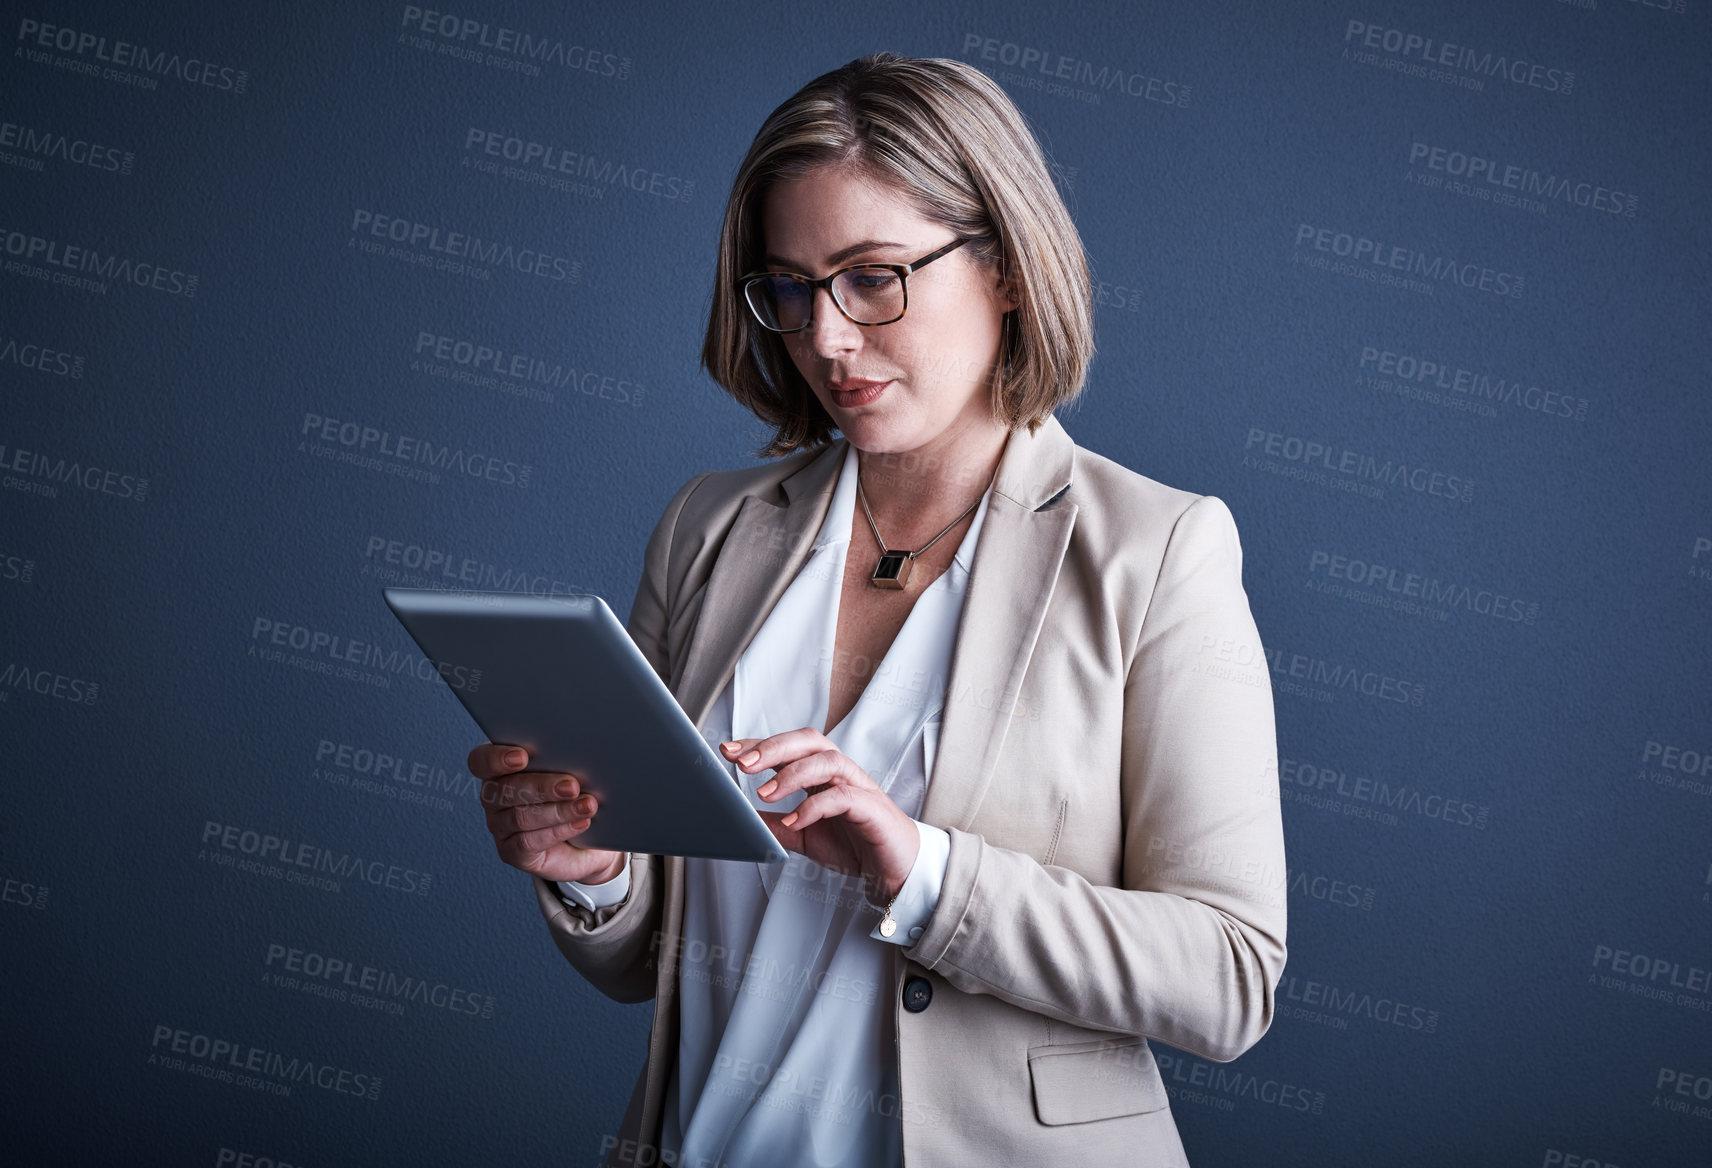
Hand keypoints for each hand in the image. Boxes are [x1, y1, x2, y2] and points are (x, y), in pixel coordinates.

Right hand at [467, 742, 627, 885]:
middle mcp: (493, 797)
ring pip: (519, 817)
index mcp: (500, 768)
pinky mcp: (511, 851)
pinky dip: (558, 831)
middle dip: (541, 786)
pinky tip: (581, 823)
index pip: (481, 761)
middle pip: (504, 790)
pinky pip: (528, 842)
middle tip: (572, 785)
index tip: (523, 757)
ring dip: (558, 810)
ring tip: (587, 805)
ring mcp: (499, 826)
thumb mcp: (574, 770)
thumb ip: (564, 759)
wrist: (592, 837)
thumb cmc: (580, 793)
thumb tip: (575, 751)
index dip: (496, 758)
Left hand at [721, 729, 920, 903]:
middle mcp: (839, 771)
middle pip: (808, 741)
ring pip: (826, 760)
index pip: (788, 747)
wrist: (893, 867)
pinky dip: (815, 806)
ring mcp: (856, 785)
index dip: (758, 744)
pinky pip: (842, 796)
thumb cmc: (855, 843)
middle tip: (743, 763)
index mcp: (821, 773)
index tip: (727, 750)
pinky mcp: (870, 806)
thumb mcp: (804, 835)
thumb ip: (778, 825)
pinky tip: (796, 819)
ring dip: (792, 774)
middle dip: (773, 748)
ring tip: (765, 793)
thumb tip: (742, 820)